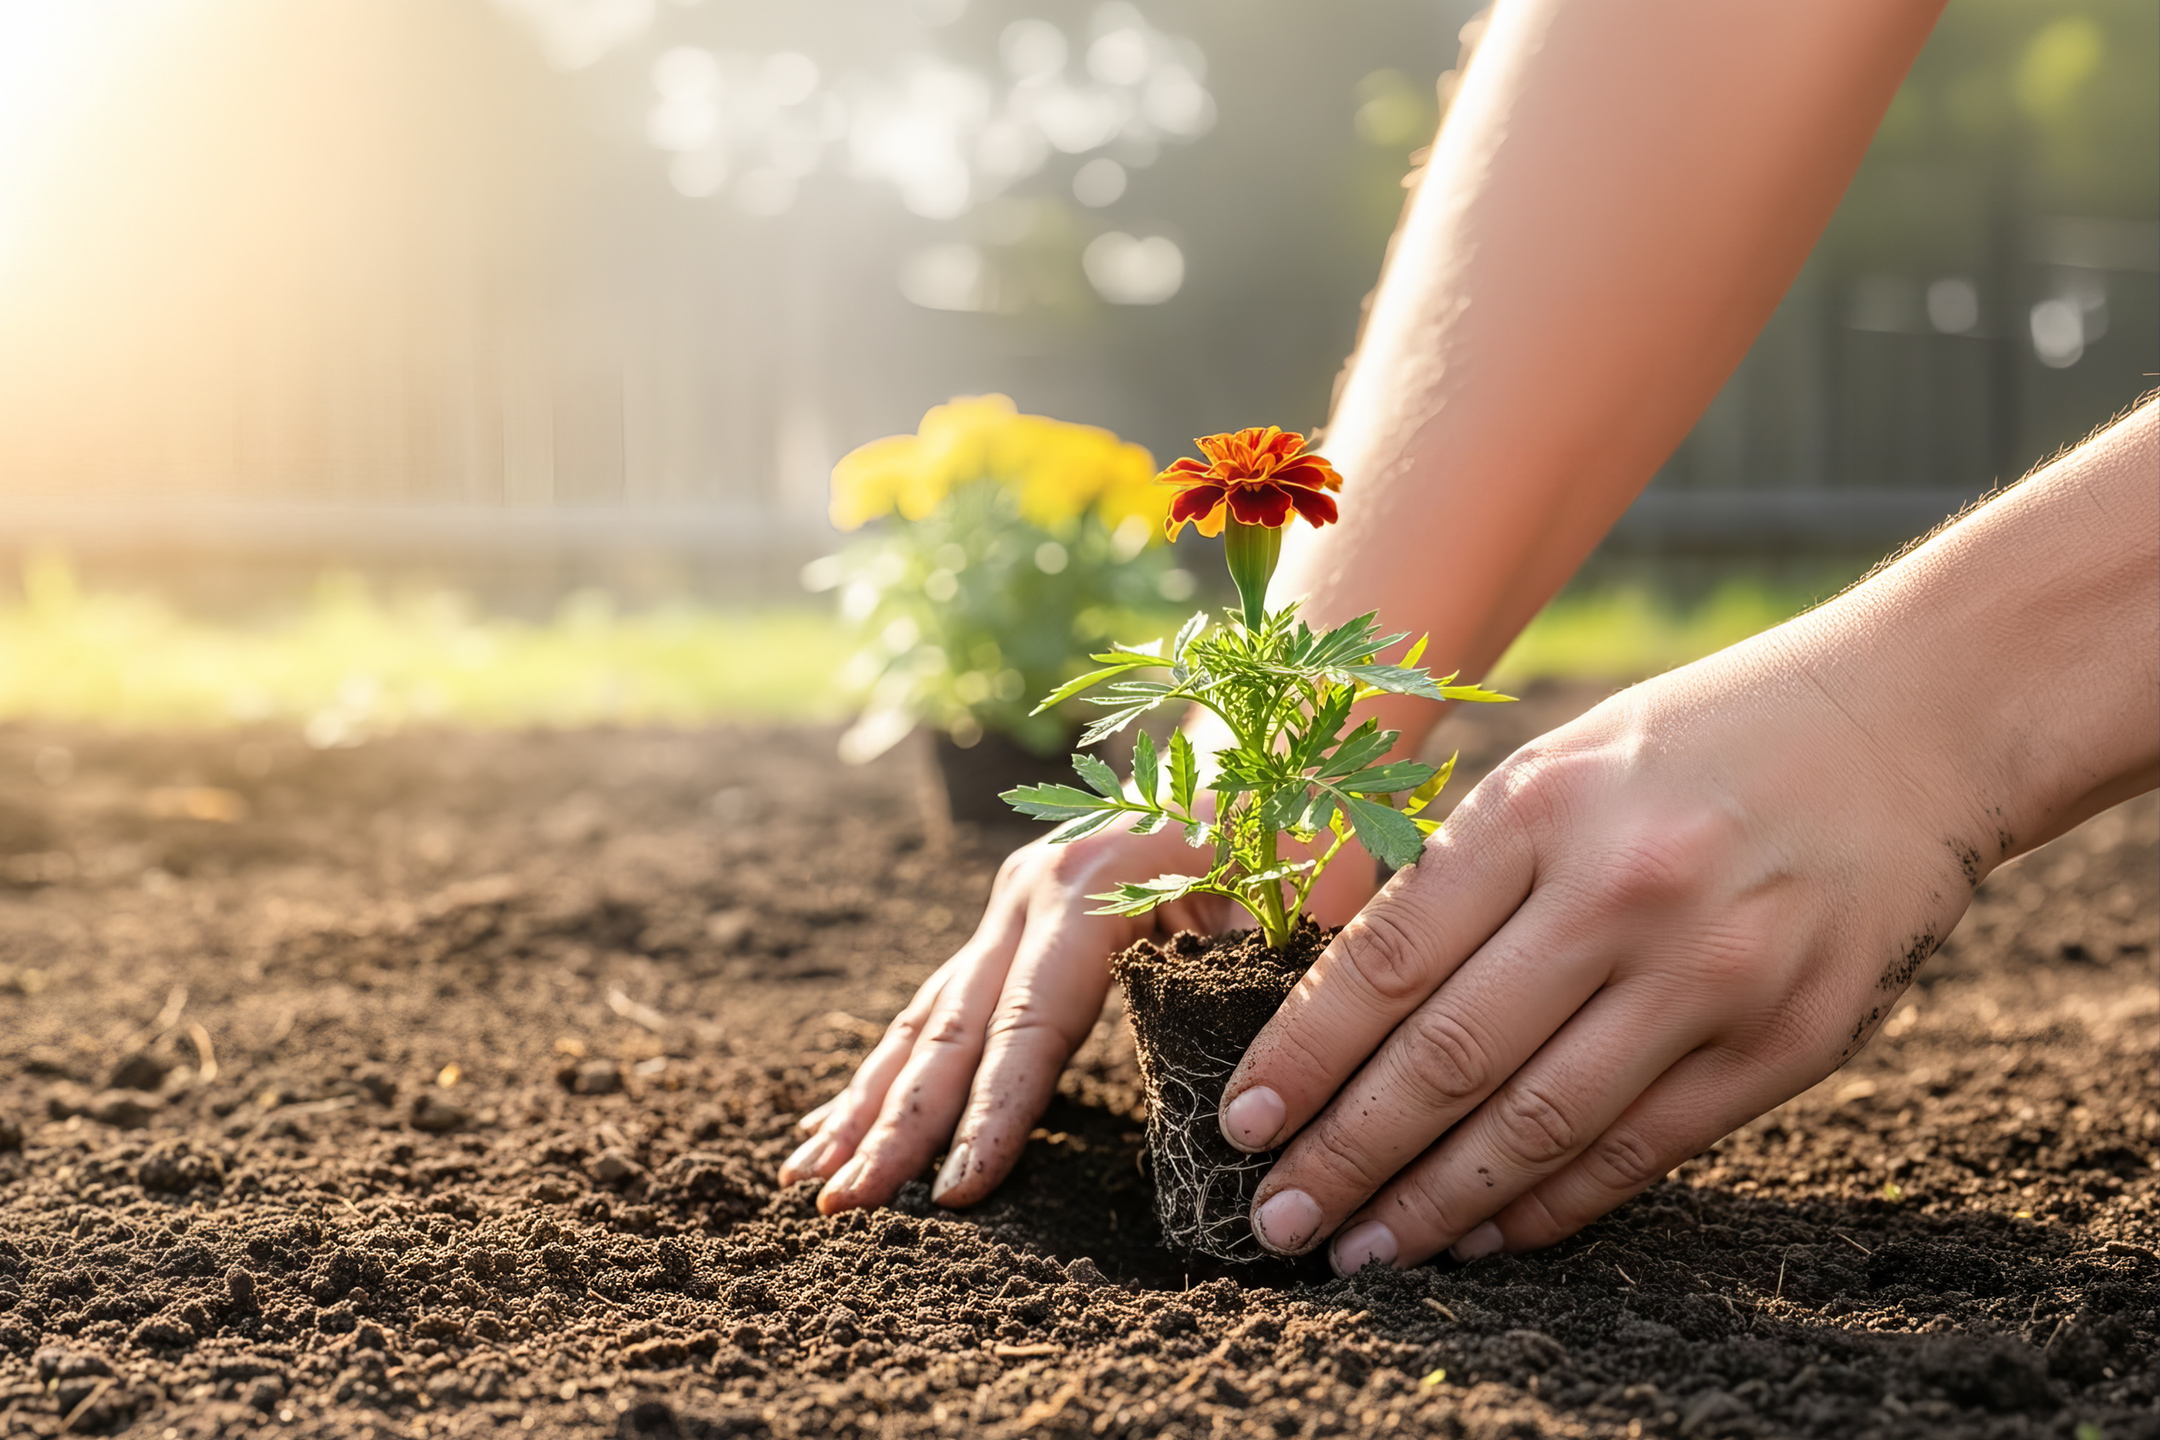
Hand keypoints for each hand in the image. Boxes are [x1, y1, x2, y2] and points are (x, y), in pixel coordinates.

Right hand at [785, 815, 1377, 1213]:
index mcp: (1090, 885)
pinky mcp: (1009, 924)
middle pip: (951, 1024)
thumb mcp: (1292, 893)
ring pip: (924, 1016)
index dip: (994, 1110)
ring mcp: (1009, 903)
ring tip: (810, 1177)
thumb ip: (1256, 982)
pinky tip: (838, 1123)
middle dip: (898, 1122)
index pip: (1029, 1020)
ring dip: (868, 1101)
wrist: (1261, 746)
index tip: (957, 1192)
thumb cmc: (1288, 825)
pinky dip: (888, 1070)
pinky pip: (937, 1005)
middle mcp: (1029, 890)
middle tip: (846, 1204)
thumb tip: (1240, 1104)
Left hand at [1218, 629, 1990, 1272]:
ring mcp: (1712, 973)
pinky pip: (1643, 1149)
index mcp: (1541, 806)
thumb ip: (1465, 871)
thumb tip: (1344, 1002)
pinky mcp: (1787, 1040)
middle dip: (1347, 1151)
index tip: (1241, 1121)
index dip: (1304, 1053)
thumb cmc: (1699, 741)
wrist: (1911, 725)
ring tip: (1363, 1250)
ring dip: (1436, 1203)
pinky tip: (1484, 1234)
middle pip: (1450, 1055)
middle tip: (1277, 1218)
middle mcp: (1620, 891)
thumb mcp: (1562, 763)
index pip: (1389, 957)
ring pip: (1540, 1122)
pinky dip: (1553, 1204)